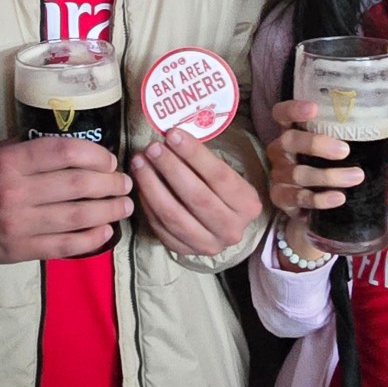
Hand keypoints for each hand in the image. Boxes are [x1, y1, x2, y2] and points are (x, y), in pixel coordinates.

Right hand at [0, 137, 131, 262]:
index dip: (96, 155)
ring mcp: (19, 224)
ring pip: (78, 217)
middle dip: (110, 184)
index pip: (65, 153)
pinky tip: (105, 231)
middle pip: (78, 186)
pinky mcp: (21, 249)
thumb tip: (81, 151)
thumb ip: (34, 151)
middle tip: (125, 183)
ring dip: (109, 211)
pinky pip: (65, 245)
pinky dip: (91, 239)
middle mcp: (16, 192)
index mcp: (11, 162)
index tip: (109, 160)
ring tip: (124, 206)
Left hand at [129, 128, 264, 257]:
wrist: (225, 225)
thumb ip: (203, 160)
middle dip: (170, 168)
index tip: (173, 134)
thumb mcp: (225, 174)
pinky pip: (161, 227)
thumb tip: (172, 137)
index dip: (194, 154)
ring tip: (140, 162)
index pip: (219, 176)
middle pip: (196, 197)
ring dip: (152, 186)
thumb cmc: (223, 191)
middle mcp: (231, 228)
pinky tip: (141, 184)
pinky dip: (148, 204)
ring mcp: (208, 244)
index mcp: (247, 204)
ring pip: (174, 215)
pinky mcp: (185, 252)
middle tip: (152, 148)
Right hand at [265, 99, 360, 218]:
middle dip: (316, 144)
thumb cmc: (324, 164)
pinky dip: (321, 199)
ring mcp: (279, 175)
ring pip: (298, 173)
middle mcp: (280, 150)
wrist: (309, 202)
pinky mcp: (282, 199)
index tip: (314, 108)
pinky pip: (299, 198)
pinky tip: (339, 197)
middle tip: (345, 151)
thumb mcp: (336, 145)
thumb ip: (356, 133)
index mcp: (290, 131)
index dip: (293, 109)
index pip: (282, 114)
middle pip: (289, 141)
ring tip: (356, 176)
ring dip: (329, 176)